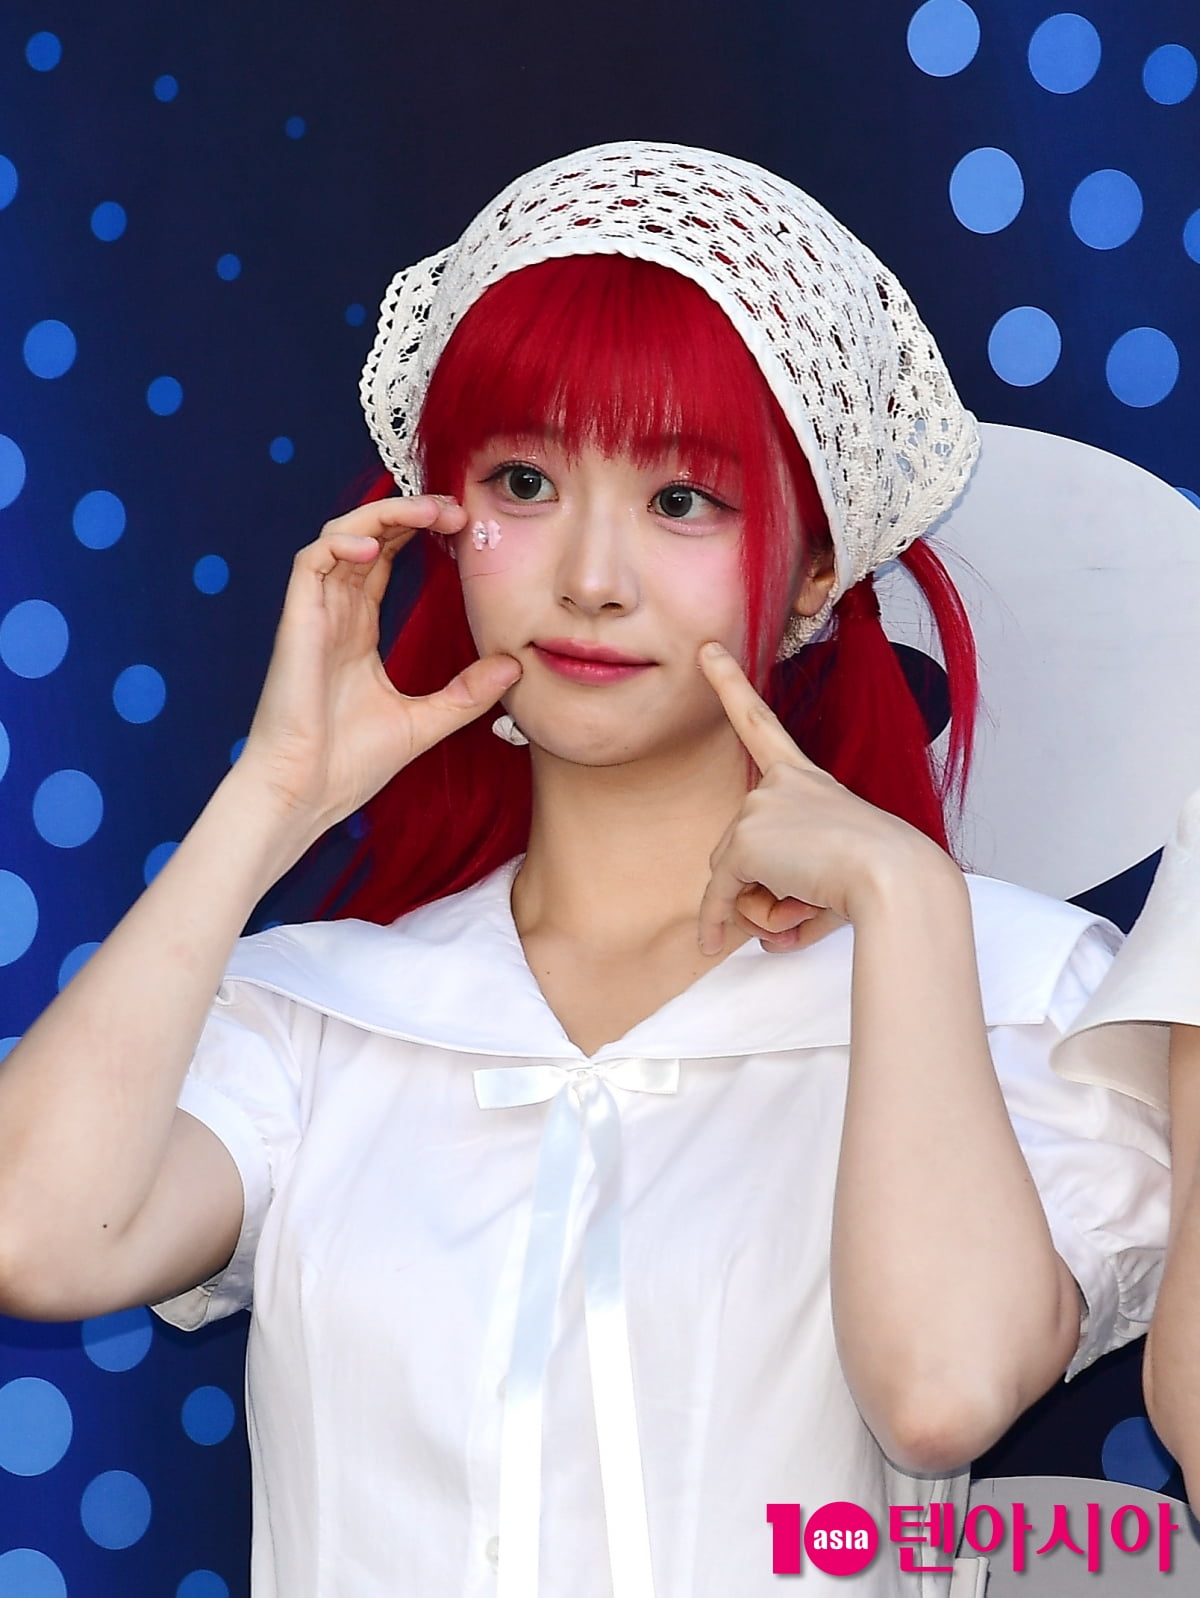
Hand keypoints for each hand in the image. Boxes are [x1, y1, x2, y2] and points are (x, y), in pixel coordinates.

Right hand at [240, 496, 520, 829]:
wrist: (306, 794)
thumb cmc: (350, 764)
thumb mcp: (426, 722)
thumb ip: (467, 693)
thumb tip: (514, 666)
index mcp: (358, 630)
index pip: (384, 559)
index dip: (416, 532)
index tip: (461, 527)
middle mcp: (334, 614)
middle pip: (365, 536)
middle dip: (407, 512)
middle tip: (454, 508)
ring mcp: (313, 615)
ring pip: (339, 537)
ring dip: (381, 515)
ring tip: (426, 511)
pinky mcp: (296, 623)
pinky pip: (310, 562)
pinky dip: (340, 544)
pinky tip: (374, 547)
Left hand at [695, 642, 949, 954]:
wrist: (896, 880)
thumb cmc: (881, 882)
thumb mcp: (832, 880)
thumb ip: (794, 898)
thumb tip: (765, 934)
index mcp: (807, 780)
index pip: (761, 726)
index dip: (730, 685)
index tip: (709, 651)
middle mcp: (779, 784)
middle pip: (738, 847)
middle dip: (759, 889)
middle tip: (800, 909)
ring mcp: (760, 807)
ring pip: (731, 876)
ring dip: (759, 907)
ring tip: (803, 909)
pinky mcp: (745, 840)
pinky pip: (719, 894)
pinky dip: (717, 922)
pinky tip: (718, 943)